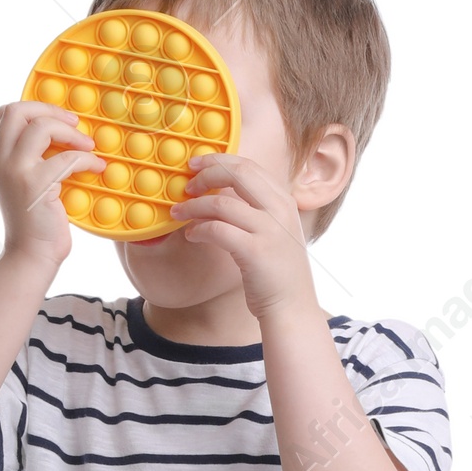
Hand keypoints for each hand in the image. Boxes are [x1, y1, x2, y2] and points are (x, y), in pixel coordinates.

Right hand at [0, 101, 102, 271]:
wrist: (31, 257)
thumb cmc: (37, 226)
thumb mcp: (28, 187)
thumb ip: (34, 162)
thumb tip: (63, 142)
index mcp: (0, 158)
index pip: (7, 113)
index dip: (35, 107)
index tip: (59, 120)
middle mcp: (2, 161)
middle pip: (18, 110)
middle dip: (50, 109)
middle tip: (75, 123)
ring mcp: (16, 171)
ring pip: (41, 127)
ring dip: (71, 133)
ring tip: (89, 146)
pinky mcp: (35, 185)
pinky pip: (66, 158)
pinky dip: (87, 160)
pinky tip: (99, 168)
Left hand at [171, 153, 316, 321]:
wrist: (293, 309)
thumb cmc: (277, 273)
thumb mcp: (275, 232)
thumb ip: (257, 210)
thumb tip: (217, 192)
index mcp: (284, 201)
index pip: (248, 166)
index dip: (219, 161)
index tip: (197, 165)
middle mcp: (279, 210)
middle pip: (237, 173)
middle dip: (206, 174)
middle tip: (186, 185)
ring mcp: (270, 230)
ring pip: (221, 202)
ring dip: (193, 206)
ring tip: (178, 213)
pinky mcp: (256, 252)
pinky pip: (217, 230)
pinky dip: (199, 229)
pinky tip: (192, 235)